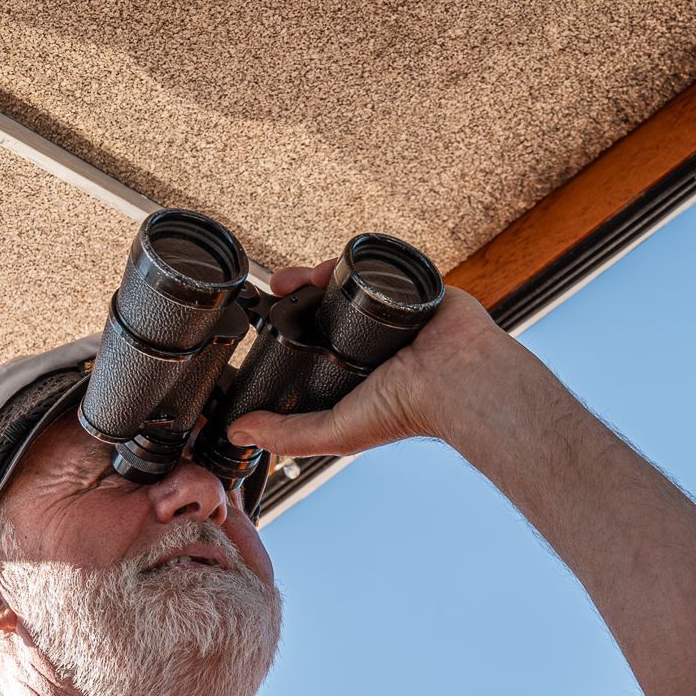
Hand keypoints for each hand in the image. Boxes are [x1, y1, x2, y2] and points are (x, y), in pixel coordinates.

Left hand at [223, 259, 514, 458]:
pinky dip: (359, 261)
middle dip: (299, 293)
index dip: (290, 326)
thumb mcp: (337, 431)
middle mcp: (376, 340)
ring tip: (299, 276)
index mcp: (359, 370)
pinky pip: (382, 266)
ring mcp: (396, 312)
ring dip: (320, 274)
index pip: (317, 340)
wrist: (457, 379)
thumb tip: (239, 432)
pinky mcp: (415, 288)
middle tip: (277, 287)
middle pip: (328, 305)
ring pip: (351, 283)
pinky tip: (334, 264)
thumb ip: (289, 434)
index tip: (266, 317)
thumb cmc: (408, 410)